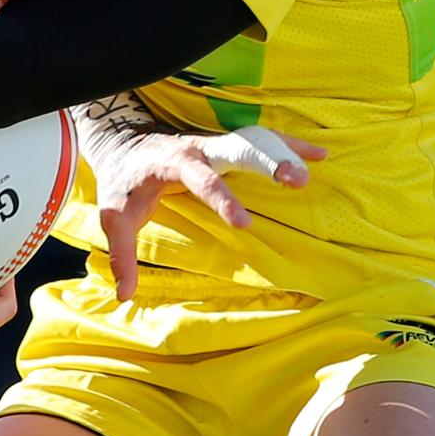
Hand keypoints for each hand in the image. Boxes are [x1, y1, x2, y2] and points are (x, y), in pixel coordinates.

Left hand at [92, 125, 326, 301]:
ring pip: (258, 140)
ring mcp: (217, 145)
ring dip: (286, 151)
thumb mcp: (114, 218)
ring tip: (317, 165)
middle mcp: (200, 148)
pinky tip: (320, 155)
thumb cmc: (123, 183)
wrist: (124, 143)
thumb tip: (124, 295)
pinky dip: (291, 145)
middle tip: (297, 180)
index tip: (243, 224)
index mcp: (174, 162)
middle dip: (268, 160)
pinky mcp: (228, 148)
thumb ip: (121, 255)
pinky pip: (264, 140)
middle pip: (239, 148)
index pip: (201, 178)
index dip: (222, 199)